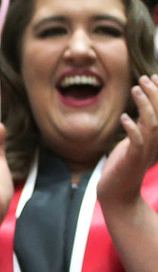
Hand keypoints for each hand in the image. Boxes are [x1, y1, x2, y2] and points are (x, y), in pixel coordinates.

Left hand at [99, 75, 157, 208]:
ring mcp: (145, 152)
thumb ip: (137, 128)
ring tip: (135, 89)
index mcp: (155, 138)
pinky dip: (132, 128)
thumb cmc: (122, 168)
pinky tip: (124, 117)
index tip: (153, 76)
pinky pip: (137, 142)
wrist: (118, 194)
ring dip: (145, 105)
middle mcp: (155, 143)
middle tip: (143, 78)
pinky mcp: (133, 160)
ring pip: (152, 124)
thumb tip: (136, 112)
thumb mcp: (132, 143)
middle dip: (155, 94)